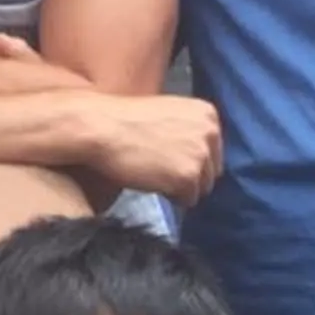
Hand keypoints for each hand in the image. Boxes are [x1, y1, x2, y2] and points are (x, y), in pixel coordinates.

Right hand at [85, 94, 223, 204]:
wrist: (101, 128)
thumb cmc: (126, 120)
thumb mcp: (169, 114)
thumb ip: (189, 131)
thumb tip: (198, 156)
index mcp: (208, 115)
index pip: (213, 152)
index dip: (190, 160)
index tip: (168, 158)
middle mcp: (211, 133)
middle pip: (210, 172)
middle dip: (188, 175)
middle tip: (158, 168)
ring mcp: (201, 156)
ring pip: (201, 188)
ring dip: (179, 187)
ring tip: (153, 172)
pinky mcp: (188, 177)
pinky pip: (188, 200)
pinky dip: (170, 196)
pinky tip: (151, 180)